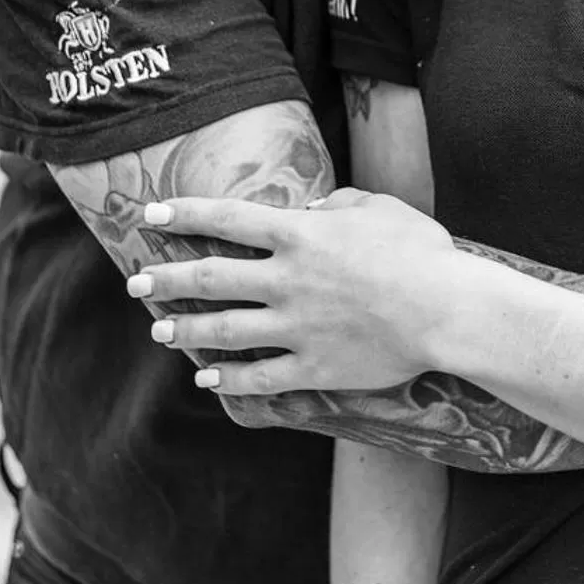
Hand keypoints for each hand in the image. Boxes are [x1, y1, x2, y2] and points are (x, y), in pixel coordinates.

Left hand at [125, 188, 461, 394]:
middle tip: (135, 281)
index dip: (183, 214)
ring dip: (184, 331)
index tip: (150, 215)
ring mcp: (296, 327)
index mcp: (301, 234)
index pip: (226, 219)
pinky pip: (259, 377)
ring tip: (159, 331)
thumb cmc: (420, 251)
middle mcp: (287, 280)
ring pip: (223, 330)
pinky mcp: (313, 367)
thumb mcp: (378, 208)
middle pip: (209, 277)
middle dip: (165, 278)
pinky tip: (208, 378)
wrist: (447, 310)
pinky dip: (228, 379)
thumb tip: (310, 209)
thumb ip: (338, 204)